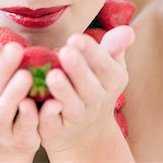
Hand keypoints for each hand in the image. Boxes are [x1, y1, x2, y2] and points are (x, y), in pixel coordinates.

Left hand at [38, 25, 134, 153]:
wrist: (87, 132)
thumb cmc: (96, 84)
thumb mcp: (109, 66)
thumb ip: (114, 47)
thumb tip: (127, 29)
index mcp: (111, 81)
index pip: (104, 65)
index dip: (91, 52)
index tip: (76, 38)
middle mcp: (96, 101)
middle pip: (89, 87)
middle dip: (78, 69)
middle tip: (66, 51)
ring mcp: (77, 119)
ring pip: (71, 106)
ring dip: (63, 91)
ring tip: (52, 74)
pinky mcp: (56, 132)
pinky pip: (51, 125)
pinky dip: (45, 115)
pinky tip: (35, 102)